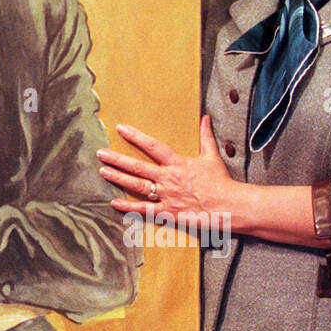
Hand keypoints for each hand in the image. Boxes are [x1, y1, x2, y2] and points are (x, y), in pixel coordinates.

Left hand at [99, 115, 237, 218]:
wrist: (230, 206)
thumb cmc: (221, 182)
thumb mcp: (212, 156)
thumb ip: (206, 136)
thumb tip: (205, 117)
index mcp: (178, 163)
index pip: (152, 146)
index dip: (135, 137)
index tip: (120, 129)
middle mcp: (168, 178)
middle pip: (137, 166)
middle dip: (117, 159)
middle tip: (100, 153)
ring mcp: (166, 196)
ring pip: (137, 186)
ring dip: (118, 178)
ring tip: (103, 171)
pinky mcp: (168, 212)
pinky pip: (145, 210)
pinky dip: (129, 207)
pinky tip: (114, 203)